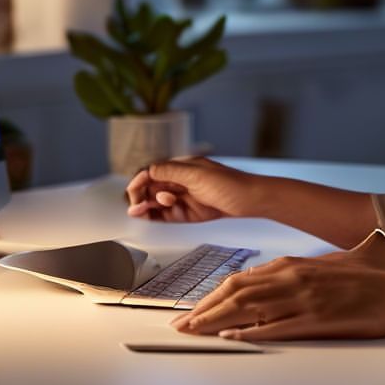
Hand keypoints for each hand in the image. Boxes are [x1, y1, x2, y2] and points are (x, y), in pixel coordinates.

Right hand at [126, 156, 258, 221]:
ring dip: (148, 207)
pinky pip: (168, 215)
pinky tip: (151, 217)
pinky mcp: (190, 213)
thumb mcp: (197, 175)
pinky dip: (158, 217)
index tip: (132, 193)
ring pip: (158, 203)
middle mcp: (181, 181)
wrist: (252, 201)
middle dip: (141, 197)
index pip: (153, 172)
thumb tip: (148, 170)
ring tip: (142, 212)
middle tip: (136, 207)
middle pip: (152, 189)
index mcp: (182, 167)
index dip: (140, 182)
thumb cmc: (230, 184)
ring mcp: (185, 198)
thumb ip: (171, 173)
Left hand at [171, 232, 384, 340]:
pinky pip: (274, 329)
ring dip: (214, 322)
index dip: (213, 295)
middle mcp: (293, 279)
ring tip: (192, 333)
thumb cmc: (376, 271)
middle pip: (234, 294)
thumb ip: (307, 268)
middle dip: (202, 310)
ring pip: (246, 310)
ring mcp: (303, 300)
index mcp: (296, 264)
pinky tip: (231, 339)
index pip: (242, 279)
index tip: (194, 307)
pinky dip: (248, 334)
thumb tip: (287, 272)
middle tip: (180, 324)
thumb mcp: (335, 262)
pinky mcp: (317, 322)